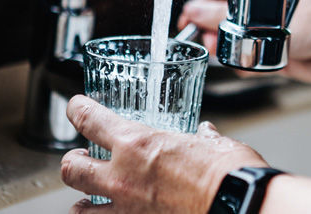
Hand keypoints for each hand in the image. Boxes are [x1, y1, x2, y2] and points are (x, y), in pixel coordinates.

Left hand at [61, 95, 267, 212]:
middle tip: (80, 159)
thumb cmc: (229, 173)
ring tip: (87, 199)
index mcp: (138, 144)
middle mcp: (123, 177)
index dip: (78, 110)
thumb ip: (203, 139)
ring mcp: (128, 208)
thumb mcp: (214, 145)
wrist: (238, 205)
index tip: (76, 107)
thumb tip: (205, 135)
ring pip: (81, 208)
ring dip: (83, 201)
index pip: (90, 120)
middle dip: (73, 162)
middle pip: (72, 168)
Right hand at [177, 0, 310, 82]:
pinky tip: (250, 66)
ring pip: (239, 43)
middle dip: (215, 32)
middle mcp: (270, 8)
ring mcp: (275, 32)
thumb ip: (229, 18)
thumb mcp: (270, 17)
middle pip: (228, 19)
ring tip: (226, 55)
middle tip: (204, 42)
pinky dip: (249, 66)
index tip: (187, 19)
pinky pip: (254, 61)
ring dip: (231, 51)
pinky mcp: (281, 54)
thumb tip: (196, 12)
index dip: (203, 5)